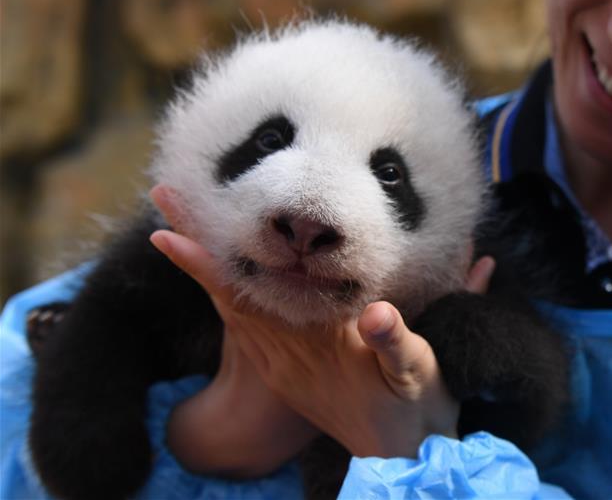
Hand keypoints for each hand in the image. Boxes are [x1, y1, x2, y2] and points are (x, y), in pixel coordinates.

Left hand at [150, 184, 495, 459]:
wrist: (395, 449)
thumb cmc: (411, 401)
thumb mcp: (413, 368)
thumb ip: (393, 341)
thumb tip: (375, 312)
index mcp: (316, 342)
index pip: (254, 296)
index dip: (211, 266)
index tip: (169, 235)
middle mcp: (286, 351)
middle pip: (228, 294)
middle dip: (194, 247)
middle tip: (164, 196)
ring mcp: (280, 362)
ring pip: (231, 308)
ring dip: (204, 268)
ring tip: (179, 225)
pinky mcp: (283, 369)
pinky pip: (243, 324)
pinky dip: (223, 291)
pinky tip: (219, 272)